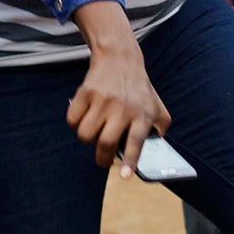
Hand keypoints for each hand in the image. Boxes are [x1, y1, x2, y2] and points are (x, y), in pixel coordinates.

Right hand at [67, 5, 170, 174]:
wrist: (120, 58)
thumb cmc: (138, 89)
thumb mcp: (157, 106)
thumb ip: (160, 128)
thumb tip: (157, 154)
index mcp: (143, 114)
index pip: (137, 141)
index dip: (131, 160)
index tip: (124, 176)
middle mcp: (123, 107)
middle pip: (105, 142)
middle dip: (101, 158)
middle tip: (102, 159)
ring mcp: (103, 99)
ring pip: (84, 134)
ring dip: (87, 137)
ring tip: (96, 128)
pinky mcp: (86, 92)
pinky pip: (72, 120)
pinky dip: (75, 121)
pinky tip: (85, 114)